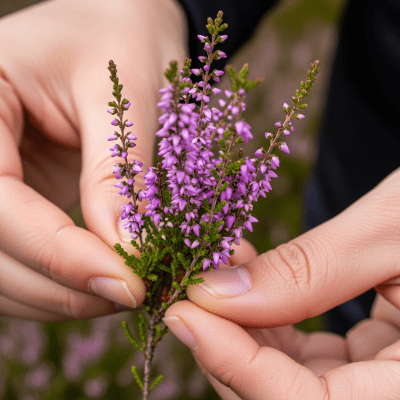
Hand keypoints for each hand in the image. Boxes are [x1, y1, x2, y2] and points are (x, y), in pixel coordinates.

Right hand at [0, 0, 186, 320]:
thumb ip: (118, 174)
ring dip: (63, 296)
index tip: (128, 283)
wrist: (122, 28)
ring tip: (128, 293)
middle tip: (134, 294)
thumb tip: (128, 251)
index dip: (59, 254)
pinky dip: (63, 285)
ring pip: (1, 270)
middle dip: (62, 286)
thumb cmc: (120, 37)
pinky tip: (107, 282)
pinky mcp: (18, 199)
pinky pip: (24, 259)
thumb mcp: (122, 94)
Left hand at [164, 168, 399, 398]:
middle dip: (230, 344)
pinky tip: (250, 276)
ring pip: (293, 377)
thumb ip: (309, 269)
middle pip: (289, 396)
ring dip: (245, 326)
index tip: (183, 313)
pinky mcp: (373, 362)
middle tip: (194, 285)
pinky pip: (308, 354)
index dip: (237, 365)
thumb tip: (217, 292)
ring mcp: (385, 383)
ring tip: (219, 269)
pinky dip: (271, 318)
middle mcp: (396, 393)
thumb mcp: (394, 230)